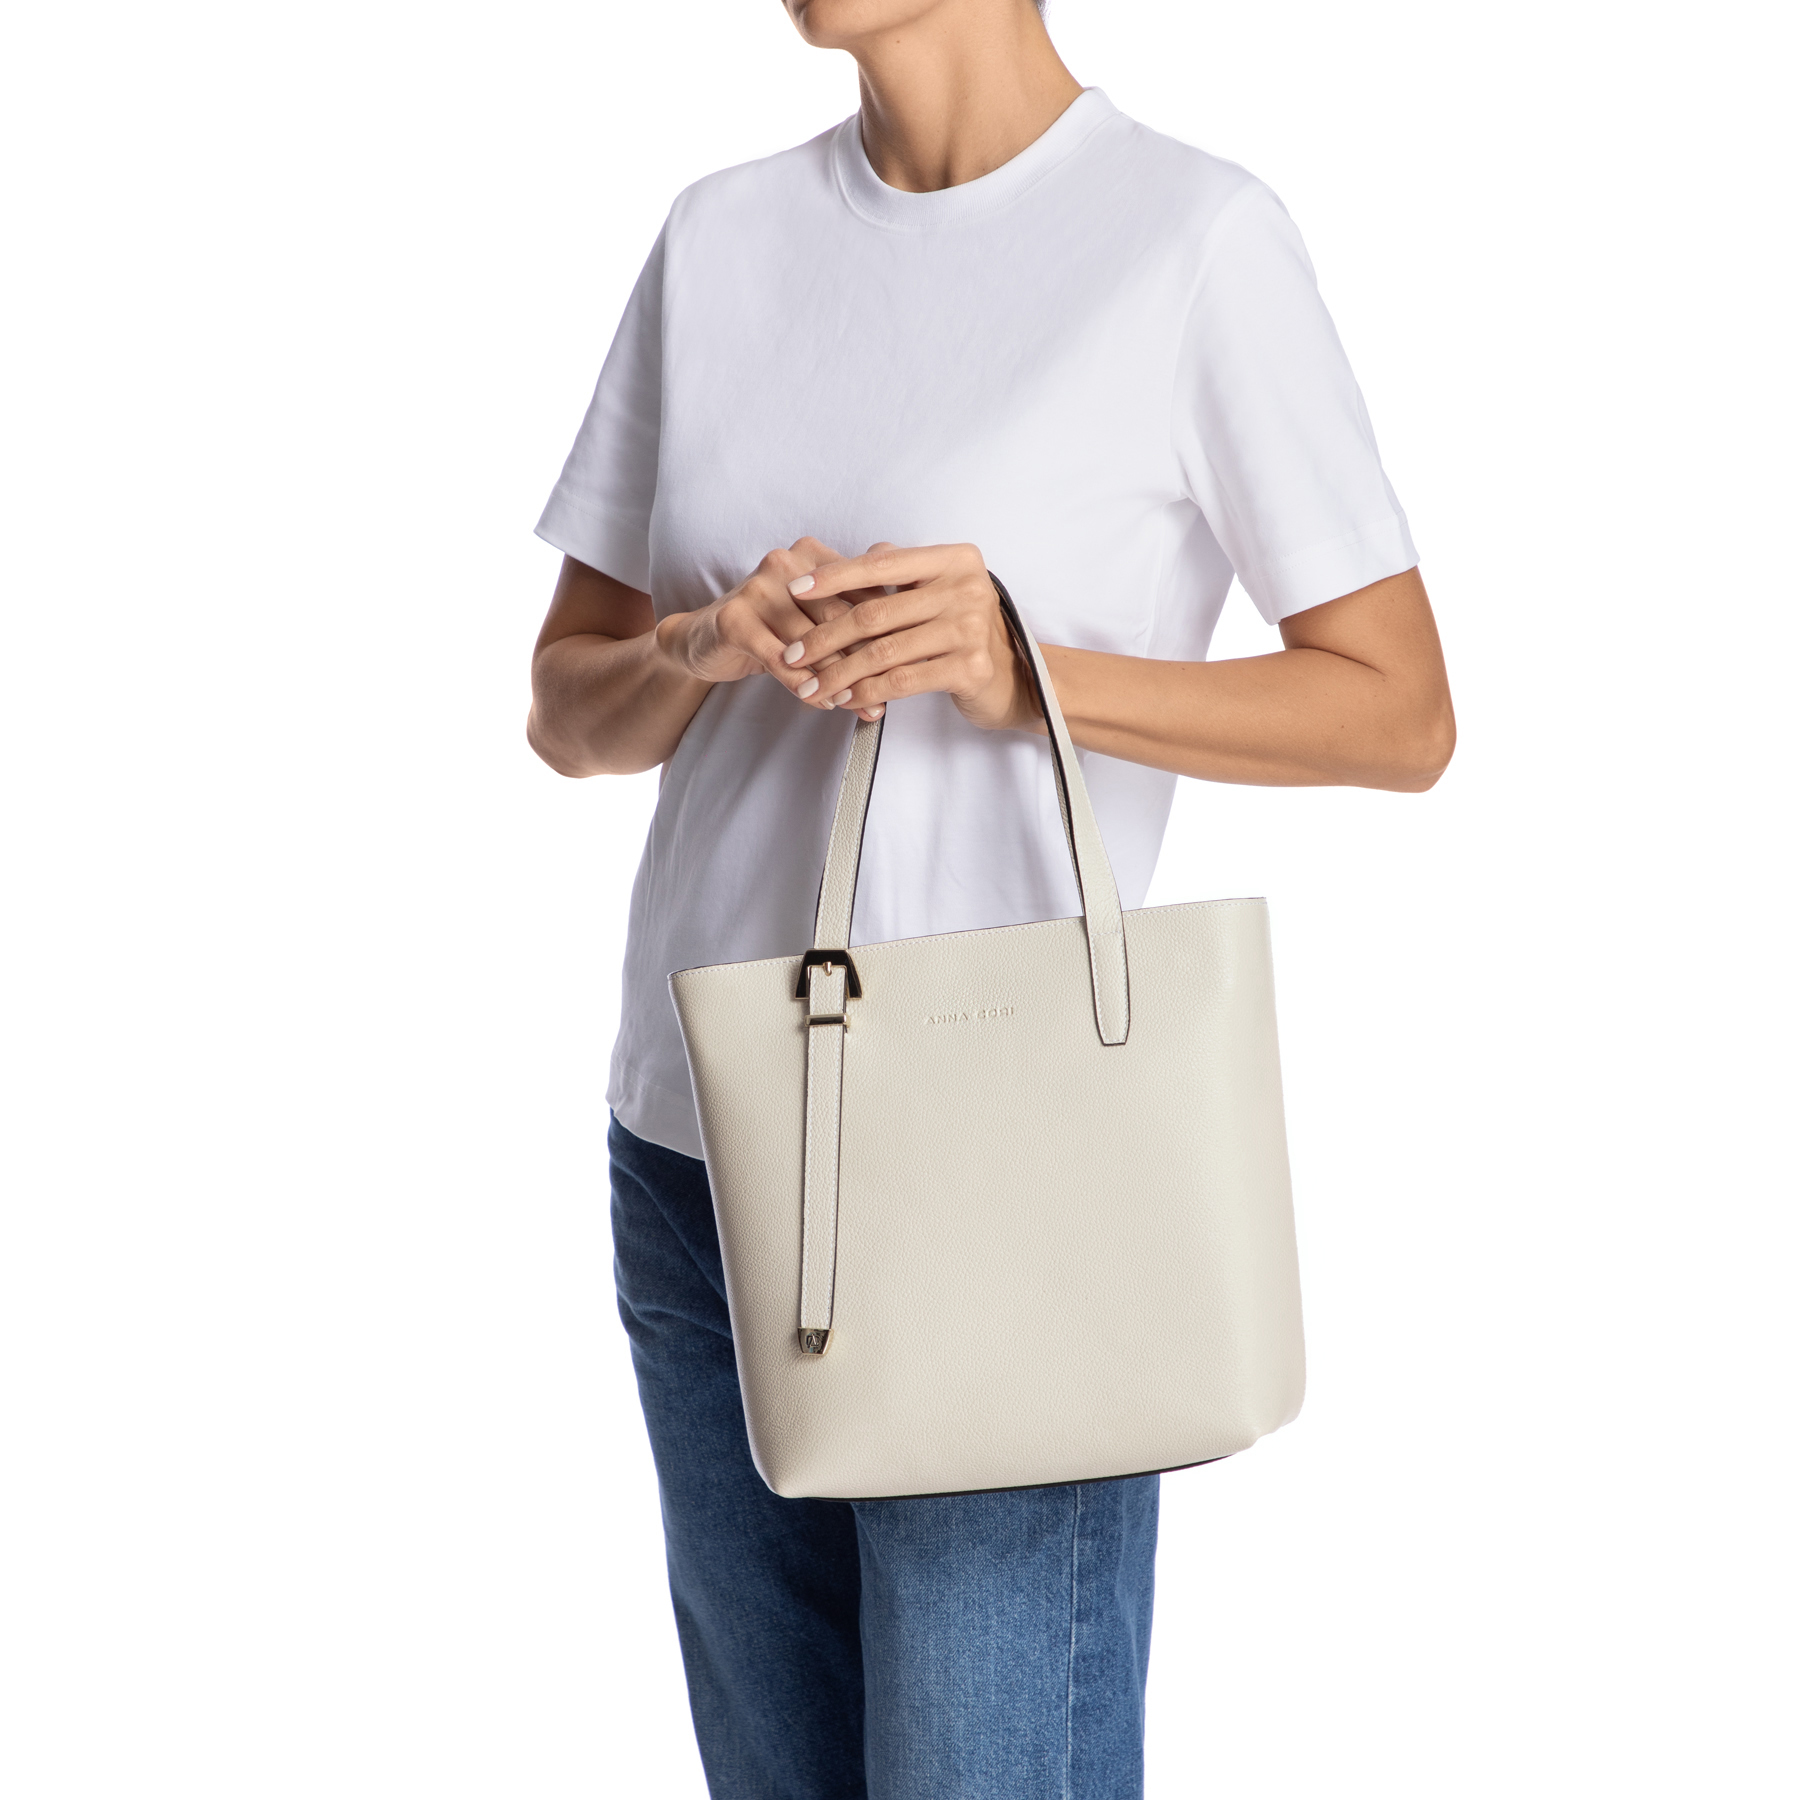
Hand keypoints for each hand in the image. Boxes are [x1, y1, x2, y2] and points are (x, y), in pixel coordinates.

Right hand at [656, 537, 888, 721]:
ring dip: (835, 678)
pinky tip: (819, 701)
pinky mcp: (734, 617)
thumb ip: (859, 626)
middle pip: (840, 617)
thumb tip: (914, 655)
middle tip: (886, 692)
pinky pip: (779, 658)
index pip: (861, 592)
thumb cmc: (773, 631)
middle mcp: (787, 562)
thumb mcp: (817, 622)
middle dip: (864, 659)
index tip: (909, 663)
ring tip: (854, 703)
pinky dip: (802, 684)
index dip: (887, 631)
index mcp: (815, 555)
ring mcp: (757, 586)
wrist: (706, 641)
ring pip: (811, 641)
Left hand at [775, 542, 1035, 732]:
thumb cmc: (965, 631)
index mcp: (954, 560)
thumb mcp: (939, 590)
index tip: (795, 588)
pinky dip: (868, 691)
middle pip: (876, 613)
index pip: (881, 565)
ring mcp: (970, 628)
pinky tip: (846, 699)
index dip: (834, 576)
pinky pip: (902, 680)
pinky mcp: (969, 668)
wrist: (1016, 676)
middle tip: (794, 654)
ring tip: (812, 685)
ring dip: (840, 672)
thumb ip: (901, 571)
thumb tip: (853, 557)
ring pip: (883, 651)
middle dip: (825, 637)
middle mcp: (966, 588)